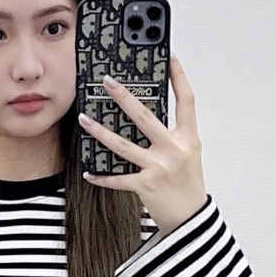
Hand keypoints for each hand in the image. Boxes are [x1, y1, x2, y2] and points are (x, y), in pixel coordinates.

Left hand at [79, 57, 207, 236]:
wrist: (190, 218)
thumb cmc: (188, 183)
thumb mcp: (188, 152)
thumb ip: (173, 132)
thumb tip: (145, 112)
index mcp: (188, 138)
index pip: (186, 101)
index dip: (179, 78)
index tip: (170, 58)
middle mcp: (174, 150)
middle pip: (145, 117)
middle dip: (124, 97)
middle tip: (107, 82)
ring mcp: (158, 168)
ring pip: (123, 145)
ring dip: (100, 132)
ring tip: (84, 119)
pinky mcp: (145, 186)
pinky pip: (118, 179)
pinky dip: (102, 177)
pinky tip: (89, 172)